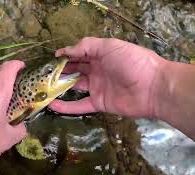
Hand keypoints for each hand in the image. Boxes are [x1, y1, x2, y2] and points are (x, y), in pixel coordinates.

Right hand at [49, 37, 165, 117]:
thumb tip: (65, 51)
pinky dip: (66, 106)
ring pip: (75, 86)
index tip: (52, 58)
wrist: (153, 87)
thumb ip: (86, 46)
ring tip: (43, 88)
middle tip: (45, 73)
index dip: (66, 55)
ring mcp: (97, 87)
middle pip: (75, 70)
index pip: (79, 53)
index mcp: (101, 55)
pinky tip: (52, 105)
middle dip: (61, 70)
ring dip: (60, 87)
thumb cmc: (131, 61)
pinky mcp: (99, 103)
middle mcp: (97, 70)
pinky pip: (80, 105)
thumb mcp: (109, 46)